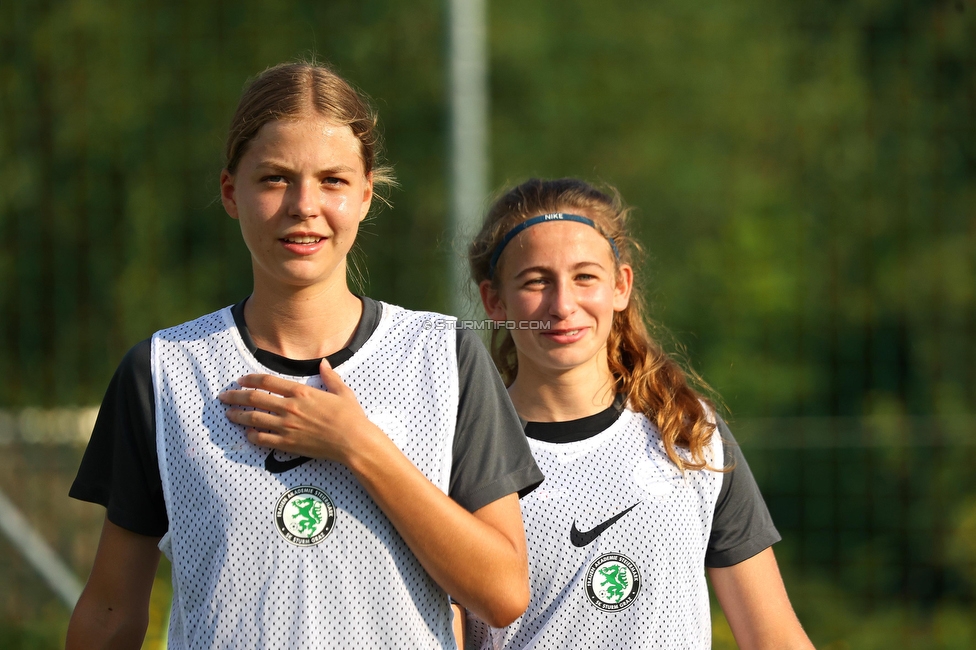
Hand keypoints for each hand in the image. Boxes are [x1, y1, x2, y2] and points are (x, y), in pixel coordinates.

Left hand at [218, 359, 380, 465]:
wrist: (353, 441)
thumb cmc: (350, 416)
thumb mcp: (342, 391)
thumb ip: (329, 376)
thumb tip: (324, 363)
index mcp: (301, 392)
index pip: (267, 381)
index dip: (250, 379)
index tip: (241, 380)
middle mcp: (289, 407)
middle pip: (254, 398)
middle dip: (235, 396)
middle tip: (223, 397)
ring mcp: (286, 426)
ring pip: (253, 418)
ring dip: (238, 415)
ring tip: (228, 414)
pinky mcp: (287, 443)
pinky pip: (262, 439)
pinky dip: (252, 436)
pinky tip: (247, 434)